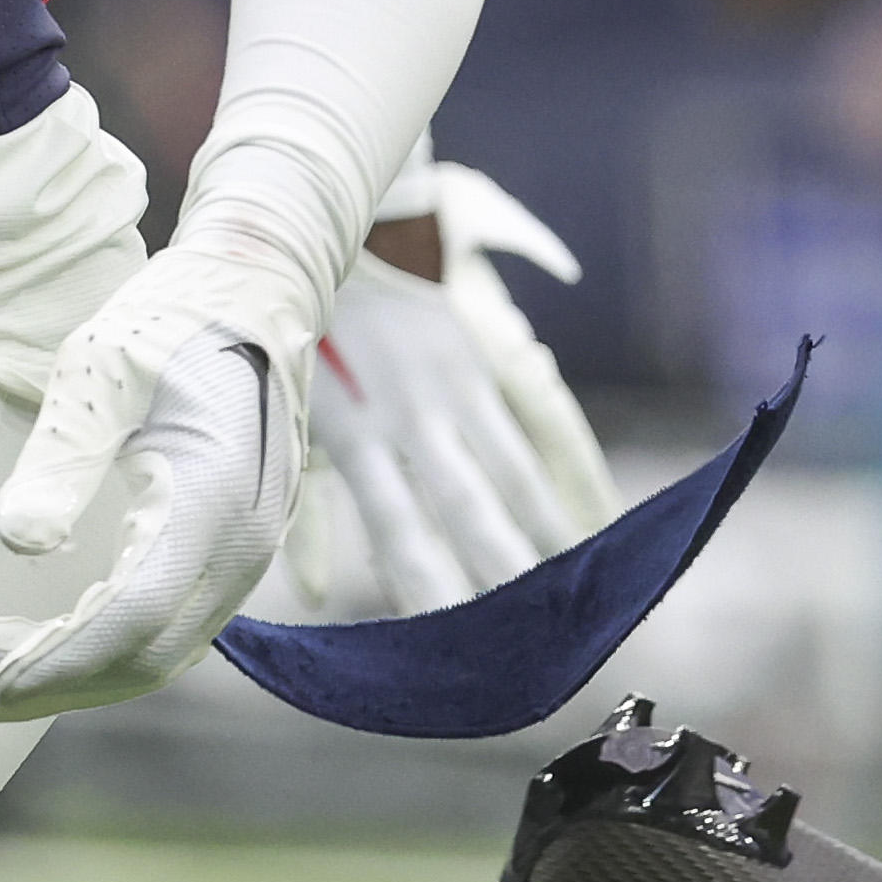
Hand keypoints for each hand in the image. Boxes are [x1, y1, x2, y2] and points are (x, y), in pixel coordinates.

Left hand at [0, 244, 306, 720]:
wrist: (254, 292)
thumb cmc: (169, 320)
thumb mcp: (101, 368)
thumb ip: (62, 457)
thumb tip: (15, 542)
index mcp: (212, 502)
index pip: (129, 619)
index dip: (52, 658)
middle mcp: (242, 546)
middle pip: (144, 653)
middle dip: (49, 676)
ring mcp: (246, 555)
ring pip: (161, 651)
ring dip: (75, 671)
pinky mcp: (233, 552)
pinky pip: (173, 627)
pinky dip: (108, 648)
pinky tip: (51, 644)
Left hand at [288, 162, 610, 618]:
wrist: (342, 229)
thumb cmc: (304, 344)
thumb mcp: (291, 423)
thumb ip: (305, 513)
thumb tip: (315, 597)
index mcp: (355, 436)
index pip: (399, 531)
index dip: (429, 592)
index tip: (449, 653)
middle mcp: (413, 417)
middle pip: (466, 510)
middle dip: (501, 581)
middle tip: (530, 649)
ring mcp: (458, 388)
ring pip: (513, 475)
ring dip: (544, 540)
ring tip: (576, 605)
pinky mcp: (490, 361)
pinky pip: (540, 434)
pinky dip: (567, 484)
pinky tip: (590, 530)